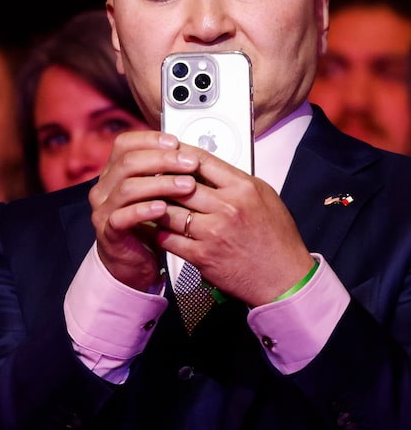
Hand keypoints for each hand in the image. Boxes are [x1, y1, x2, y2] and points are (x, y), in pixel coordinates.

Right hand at [90, 130, 199, 291]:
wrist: (132, 262)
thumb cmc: (147, 224)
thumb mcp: (156, 192)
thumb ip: (164, 172)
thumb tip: (190, 150)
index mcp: (113, 173)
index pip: (124, 144)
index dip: (150, 139)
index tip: (176, 143)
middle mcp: (104, 188)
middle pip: (128, 162)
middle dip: (163, 160)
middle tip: (190, 163)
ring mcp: (103, 210)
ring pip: (127, 188)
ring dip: (160, 184)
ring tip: (186, 186)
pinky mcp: (108, 232)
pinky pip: (122, 217)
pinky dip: (144, 210)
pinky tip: (163, 208)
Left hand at [153, 141, 313, 305]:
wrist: (283, 277)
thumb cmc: (276, 237)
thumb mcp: (264, 198)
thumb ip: (235, 182)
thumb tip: (207, 169)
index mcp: (244, 188)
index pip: (203, 161)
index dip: (179, 155)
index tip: (167, 152)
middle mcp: (228, 207)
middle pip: (180, 185)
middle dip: (161, 181)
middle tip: (147, 179)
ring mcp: (213, 232)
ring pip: (168, 211)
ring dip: (155, 207)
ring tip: (146, 203)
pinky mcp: (201, 255)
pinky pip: (167, 238)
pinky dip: (157, 232)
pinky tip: (152, 227)